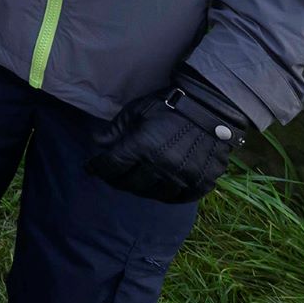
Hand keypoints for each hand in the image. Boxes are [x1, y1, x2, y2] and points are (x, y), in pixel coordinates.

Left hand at [87, 69, 253, 203]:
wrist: (212, 106)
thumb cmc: (170, 104)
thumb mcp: (137, 110)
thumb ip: (115, 129)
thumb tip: (96, 143)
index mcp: (142, 146)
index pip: (111, 166)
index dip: (97, 168)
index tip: (91, 168)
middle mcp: (161, 165)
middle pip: (130, 184)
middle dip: (117, 180)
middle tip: (113, 176)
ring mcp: (183, 176)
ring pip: (153, 193)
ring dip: (142, 189)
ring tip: (137, 182)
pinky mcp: (202, 181)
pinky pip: (179, 198)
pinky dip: (167, 195)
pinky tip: (161, 188)